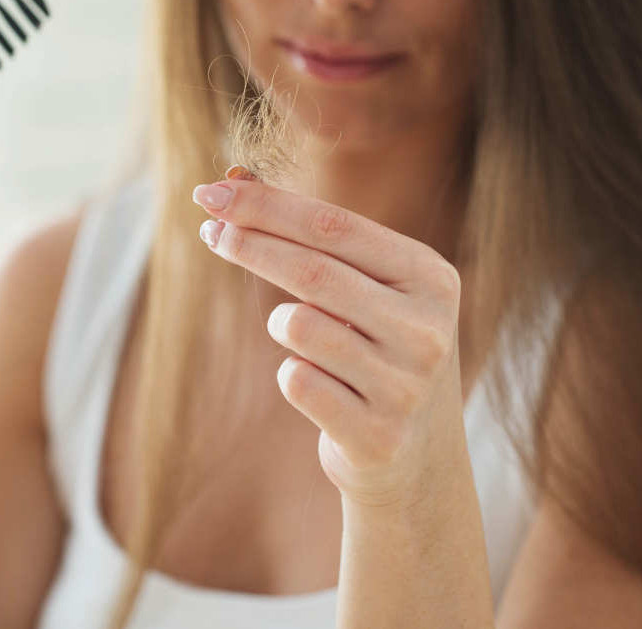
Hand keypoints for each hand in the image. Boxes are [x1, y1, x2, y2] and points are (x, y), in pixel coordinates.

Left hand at [192, 173, 470, 507]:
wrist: (419, 459)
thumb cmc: (378, 351)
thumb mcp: (368, 289)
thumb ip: (313, 238)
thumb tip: (232, 181)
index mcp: (430, 277)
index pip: (335, 226)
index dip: (268, 206)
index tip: (214, 193)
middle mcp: (427, 327)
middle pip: (312, 270)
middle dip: (250, 243)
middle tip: (210, 231)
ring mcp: (405, 384)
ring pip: (299, 326)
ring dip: (283, 324)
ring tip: (306, 340)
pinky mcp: (376, 435)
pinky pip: (296, 381)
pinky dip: (293, 376)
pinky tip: (323, 388)